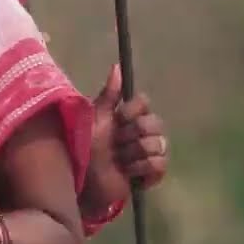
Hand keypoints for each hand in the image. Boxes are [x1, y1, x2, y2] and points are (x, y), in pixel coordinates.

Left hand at [83, 65, 167, 211]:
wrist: (84, 177)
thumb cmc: (85, 145)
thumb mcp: (94, 117)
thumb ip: (109, 94)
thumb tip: (117, 66)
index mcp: (129, 115)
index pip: (144, 103)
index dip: (131, 112)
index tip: (118, 119)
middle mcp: (143, 131)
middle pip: (155, 123)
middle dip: (131, 135)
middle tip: (116, 143)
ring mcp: (150, 151)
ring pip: (157, 144)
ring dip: (132, 154)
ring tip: (118, 159)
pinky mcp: (153, 172)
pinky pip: (159, 164)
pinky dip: (140, 168)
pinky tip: (127, 171)